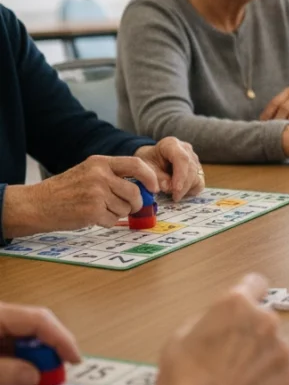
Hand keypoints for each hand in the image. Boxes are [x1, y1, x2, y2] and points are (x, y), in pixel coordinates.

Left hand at [0, 303, 80, 384]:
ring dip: (34, 358)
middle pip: (36, 328)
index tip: (75, 359)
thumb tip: (36, 377)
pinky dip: (21, 360)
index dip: (62, 339)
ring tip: (39, 378)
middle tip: (55, 375)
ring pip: (25, 337)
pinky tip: (21, 374)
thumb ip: (6, 372)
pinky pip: (12, 345)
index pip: (41, 319)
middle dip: (49, 351)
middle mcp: (1, 316)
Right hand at [2, 155, 160, 236]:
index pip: (136, 165)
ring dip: (117, 213)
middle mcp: (100, 176)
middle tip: (129, 207)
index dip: (150, 177)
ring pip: (125, 208)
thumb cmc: (66, 190)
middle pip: (134, 192)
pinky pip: (113, 220)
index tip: (153, 188)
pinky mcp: (92, 211)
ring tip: (99, 209)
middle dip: (135, 204)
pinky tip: (92, 216)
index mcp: (100, 162)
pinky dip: (106, 222)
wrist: (38, 204)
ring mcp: (96, 194)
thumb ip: (113, 175)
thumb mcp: (89, 171)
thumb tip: (145, 187)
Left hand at [135, 138, 204, 201]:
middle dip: (183, 186)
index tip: (175, 189)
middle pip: (191, 169)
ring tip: (173, 193)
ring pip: (197, 176)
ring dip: (186, 188)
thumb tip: (167, 187)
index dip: (180, 175)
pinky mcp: (198, 168)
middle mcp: (186, 149)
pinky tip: (180, 192)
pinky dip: (191, 189)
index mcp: (171, 144)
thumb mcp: (144, 167)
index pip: (182, 158)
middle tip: (173, 197)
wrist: (152, 159)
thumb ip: (154, 177)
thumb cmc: (148, 161)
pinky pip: (199, 182)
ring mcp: (194, 158)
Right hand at [154, 273, 288, 384]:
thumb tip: (220, 320)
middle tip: (231, 354)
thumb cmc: (183, 377)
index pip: (255, 283)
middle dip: (252, 331)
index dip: (249, 294)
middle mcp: (266, 320)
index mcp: (237, 305)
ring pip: (274, 345)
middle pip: (264, 318)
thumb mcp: (180, 337)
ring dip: (262, 355)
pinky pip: (280, 371)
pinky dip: (268, 379)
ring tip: (239, 377)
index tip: (244, 308)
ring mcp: (281, 348)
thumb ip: (209, 320)